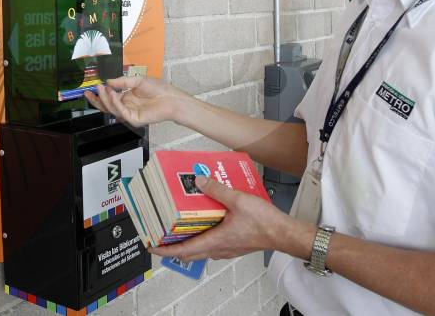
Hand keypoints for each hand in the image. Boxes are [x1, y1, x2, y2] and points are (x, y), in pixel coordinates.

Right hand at [84, 76, 189, 126]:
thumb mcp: (137, 80)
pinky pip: (121, 111)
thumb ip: (122, 81)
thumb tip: (108, 81)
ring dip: (105, 98)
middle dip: (96, 100)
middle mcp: (126, 107)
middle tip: (88, 92)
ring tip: (102, 88)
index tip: (91, 87)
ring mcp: (129, 114)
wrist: (171, 98)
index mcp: (126, 98)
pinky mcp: (133, 119)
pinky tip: (112, 93)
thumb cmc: (158, 89)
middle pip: (107, 106)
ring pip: (112, 109)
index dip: (99, 94)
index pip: (109, 98)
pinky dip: (115, 102)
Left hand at [148, 176, 298, 260]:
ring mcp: (226, 249)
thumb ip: (217, 189)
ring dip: (188, 241)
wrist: (283, 233)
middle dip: (172, 245)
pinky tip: (206, 221)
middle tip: (161, 235)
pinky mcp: (234, 245)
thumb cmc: (264, 222)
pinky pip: (213, 244)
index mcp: (214, 241)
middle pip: (188, 253)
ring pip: (201, 249)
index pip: (182, 251)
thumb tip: (199, 181)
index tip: (151, 244)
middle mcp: (218, 249)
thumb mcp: (237, 199)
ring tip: (180, 226)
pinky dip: (203, 236)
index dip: (164, 249)